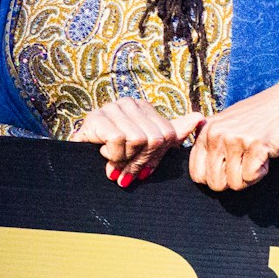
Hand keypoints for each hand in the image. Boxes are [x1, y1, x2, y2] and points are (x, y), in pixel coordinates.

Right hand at [70, 98, 202, 187]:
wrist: (78, 160)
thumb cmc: (114, 153)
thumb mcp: (146, 145)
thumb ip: (172, 132)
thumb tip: (200, 118)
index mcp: (143, 107)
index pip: (166, 134)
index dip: (156, 158)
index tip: (143, 171)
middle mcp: (128, 103)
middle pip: (153, 138)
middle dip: (140, 161)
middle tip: (126, 174)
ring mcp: (110, 108)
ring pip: (136, 139)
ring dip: (124, 159)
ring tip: (113, 164)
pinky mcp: (95, 117)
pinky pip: (118, 140)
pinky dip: (112, 155)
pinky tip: (103, 155)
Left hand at [189, 83, 278, 191]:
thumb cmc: (258, 119)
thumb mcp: (225, 127)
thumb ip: (211, 146)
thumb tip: (202, 177)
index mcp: (205, 132)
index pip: (197, 174)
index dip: (215, 179)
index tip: (229, 168)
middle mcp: (215, 134)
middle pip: (215, 183)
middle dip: (233, 180)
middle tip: (246, 163)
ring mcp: (234, 139)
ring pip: (234, 183)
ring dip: (249, 176)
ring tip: (256, 155)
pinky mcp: (255, 145)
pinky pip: (251, 176)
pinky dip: (261, 172)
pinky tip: (265, 154)